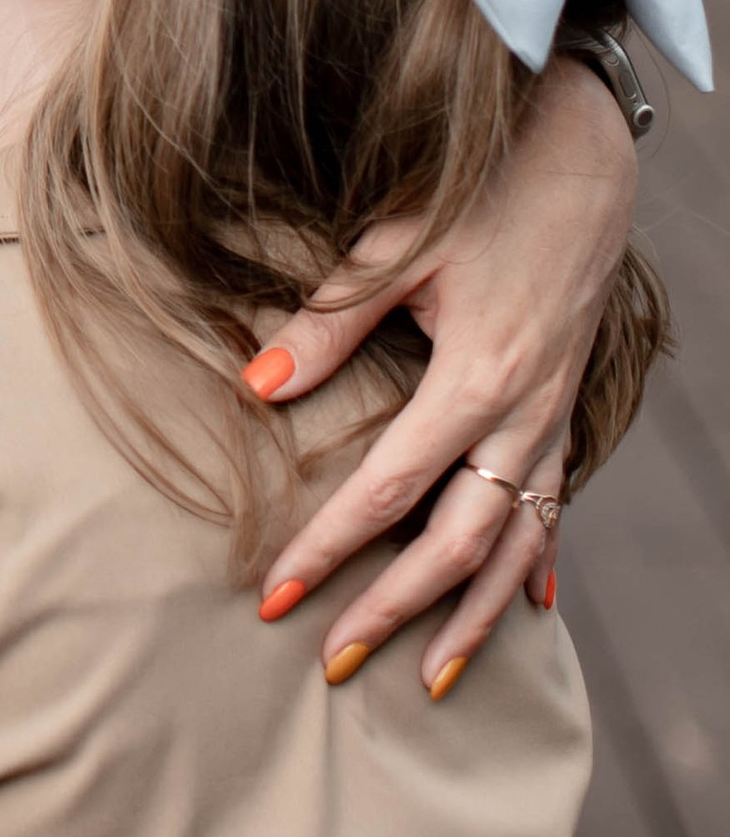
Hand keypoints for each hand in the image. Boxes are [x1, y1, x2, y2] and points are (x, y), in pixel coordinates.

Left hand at [253, 58, 637, 690]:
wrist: (582, 159)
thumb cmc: (481, 193)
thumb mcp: (396, 244)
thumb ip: (327, 320)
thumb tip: (254, 387)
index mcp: (477, 378)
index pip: (391, 491)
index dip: (331, 549)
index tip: (276, 598)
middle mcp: (523, 416)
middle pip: (459, 545)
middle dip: (395, 609)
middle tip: (335, 662)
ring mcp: (551, 419)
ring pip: (516, 545)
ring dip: (473, 617)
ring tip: (429, 677)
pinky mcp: (563, 409)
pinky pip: (553, 508)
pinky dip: (536, 565)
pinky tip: (529, 609)